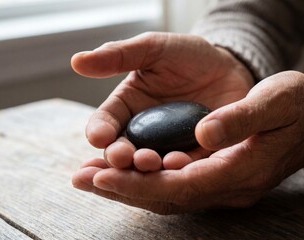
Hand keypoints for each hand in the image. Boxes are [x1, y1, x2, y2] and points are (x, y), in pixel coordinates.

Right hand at [71, 32, 253, 170]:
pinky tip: (179, 164)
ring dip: (146, 169)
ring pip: (150, 166)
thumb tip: (76, 61)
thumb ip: (118, 56)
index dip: (99, 131)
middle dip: (120, 158)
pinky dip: (179, 169)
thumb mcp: (154, 49)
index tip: (100, 137)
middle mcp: (142, 134)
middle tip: (124, 157)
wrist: (228, 68)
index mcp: (125, 109)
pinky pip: (184, 167)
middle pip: (122, 153)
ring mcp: (167, 148)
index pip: (104, 124)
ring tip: (150, 162)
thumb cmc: (187, 56)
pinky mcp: (194, 156)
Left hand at [72, 71, 303, 213]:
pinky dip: (146, 182)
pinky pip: (176, 187)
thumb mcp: (275, 100)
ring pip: (168, 196)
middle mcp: (230, 187)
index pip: (181, 185)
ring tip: (90, 177)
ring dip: (129, 189)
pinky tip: (122, 172)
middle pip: (168, 197)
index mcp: (242, 170)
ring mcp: (225, 187)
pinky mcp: (219, 179)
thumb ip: (240, 120)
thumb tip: (201, 135)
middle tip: (81, 178)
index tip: (102, 174)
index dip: (139, 183)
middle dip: (123, 190)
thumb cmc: (298, 105)